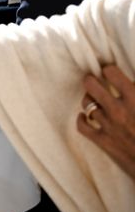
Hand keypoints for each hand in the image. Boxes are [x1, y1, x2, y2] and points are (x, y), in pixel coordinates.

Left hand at [77, 64, 134, 179]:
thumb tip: (132, 84)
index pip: (111, 73)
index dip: (110, 70)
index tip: (111, 72)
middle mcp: (118, 110)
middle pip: (91, 85)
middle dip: (92, 80)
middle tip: (95, 80)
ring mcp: (108, 126)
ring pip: (86, 103)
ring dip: (89, 99)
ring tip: (94, 98)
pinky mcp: (103, 142)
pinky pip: (82, 126)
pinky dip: (81, 119)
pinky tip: (85, 116)